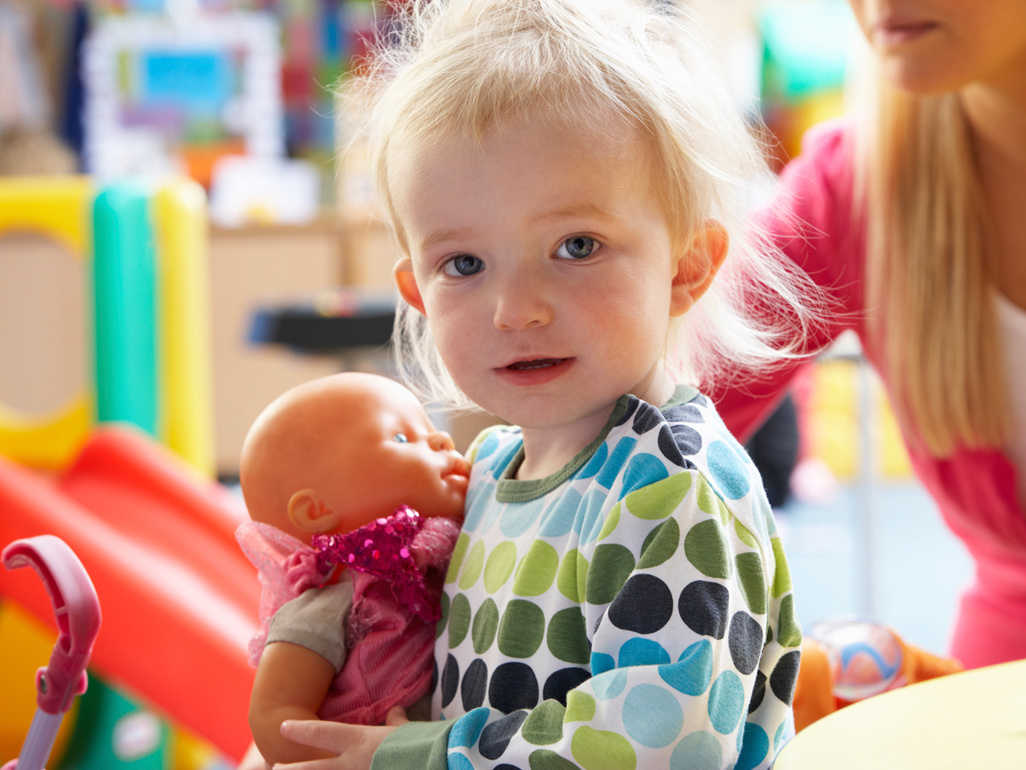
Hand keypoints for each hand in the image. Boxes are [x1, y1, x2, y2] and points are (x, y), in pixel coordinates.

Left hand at [274, 706, 409, 768]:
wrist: (435, 761)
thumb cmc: (421, 743)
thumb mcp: (407, 730)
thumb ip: (396, 723)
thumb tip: (395, 711)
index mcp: (359, 740)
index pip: (322, 733)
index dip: (301, 730)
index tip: (282, 727)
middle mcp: (352, 763)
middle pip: (313, 767)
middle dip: (291, 769)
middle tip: (274, 768)